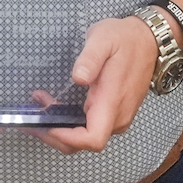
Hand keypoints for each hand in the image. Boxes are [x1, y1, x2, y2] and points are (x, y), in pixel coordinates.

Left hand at [31, 15, 157, 154]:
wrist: (149, 41)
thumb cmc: (124, 39)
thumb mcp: (103, 38)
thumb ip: (90, 58)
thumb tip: (78, 77)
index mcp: (112, 101)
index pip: (92, 139)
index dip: (67, 139)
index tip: (47, 124)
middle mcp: (117, 116)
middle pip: (84, 143)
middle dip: (55, 134)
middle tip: (33, 114)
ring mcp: (118, 117)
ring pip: (86, 137)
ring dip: (60, 127)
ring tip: (41, 104)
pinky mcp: (116, 114)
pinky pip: (91, 128)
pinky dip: (71, 123)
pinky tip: (57, 105)